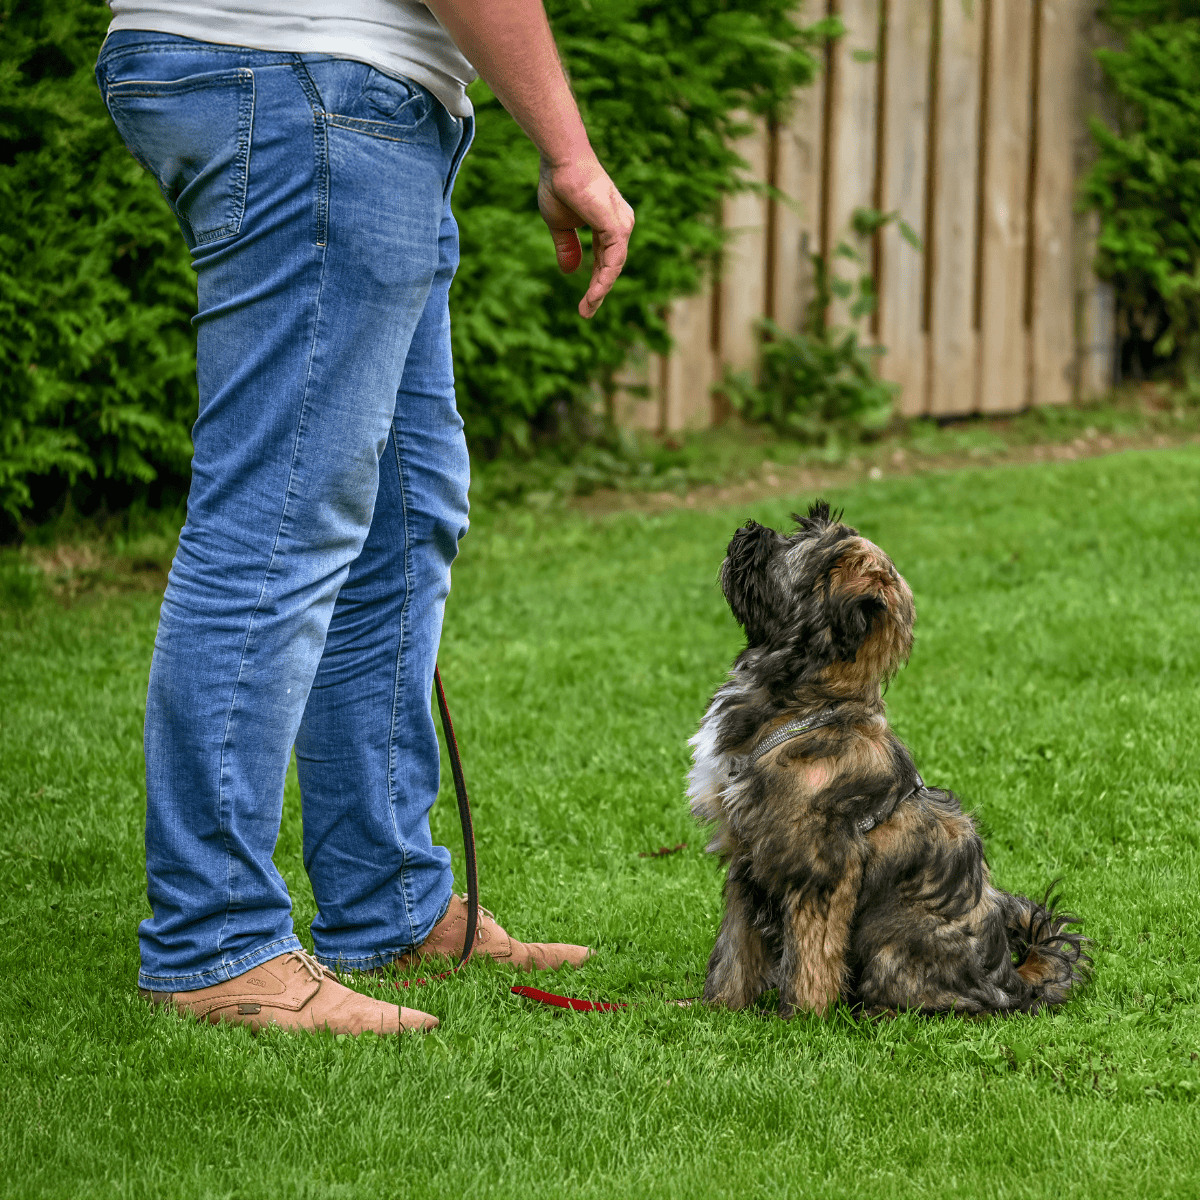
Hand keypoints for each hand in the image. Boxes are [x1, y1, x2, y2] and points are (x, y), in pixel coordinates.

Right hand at [538, 157, 633, 318]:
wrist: (561, 162)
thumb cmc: (559, 185)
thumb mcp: (560, 224)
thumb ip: (567, 247)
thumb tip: (570, 272)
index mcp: (609, 225)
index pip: (605, 260)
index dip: (595, 282)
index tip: (585, 304)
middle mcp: (620, 225)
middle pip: (611, 267)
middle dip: (598, 292)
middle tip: (586, 313)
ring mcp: (621, 226)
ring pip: (613, 267)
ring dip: (600, 291)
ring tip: (587, 309)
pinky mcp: (617, 227)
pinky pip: (613, 262)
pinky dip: (604, 280)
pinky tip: (594, 295)